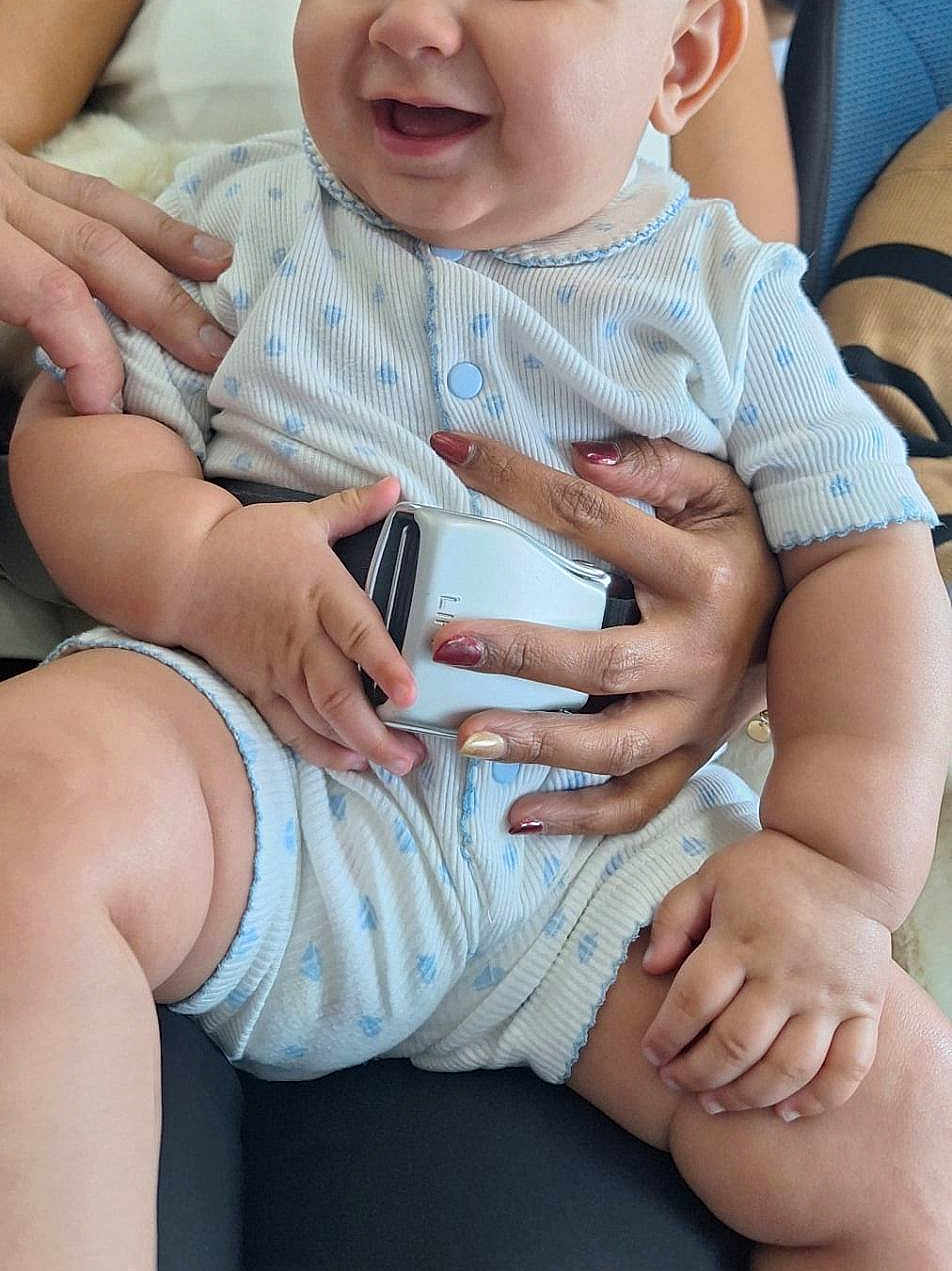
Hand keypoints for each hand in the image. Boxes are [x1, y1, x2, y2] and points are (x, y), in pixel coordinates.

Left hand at [0, 51, 232, 433]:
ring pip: (99, 202)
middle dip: (164, 304)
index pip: (49, 293)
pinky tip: (151, 227)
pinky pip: (74, 181)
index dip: (90, 352)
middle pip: (98, 247)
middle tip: (216, 354)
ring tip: (221, 269)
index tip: (106, 404)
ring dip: (165, 240)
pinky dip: (125, 208)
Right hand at [183, 477, 424, 774]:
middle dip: (378, 730)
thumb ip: (355, 508)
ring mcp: (277, 667)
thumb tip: (398, 485)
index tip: (410, 693)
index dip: (384, 664)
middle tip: (412, 754)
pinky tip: (351, 762)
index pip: (357, 632)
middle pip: (339, 692)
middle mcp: (300, 636)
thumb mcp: (303, 518)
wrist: (180, 570)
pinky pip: (290, 727)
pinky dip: (320, 749)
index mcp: (319, 591)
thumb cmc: (245, 543)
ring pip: (318, 718)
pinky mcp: (258, 686)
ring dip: (357, 746)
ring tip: (395, 764)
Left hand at [428, 431, 781, 833]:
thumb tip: (582, 456)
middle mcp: (697, 653)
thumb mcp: (716, 491)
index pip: (592, 521)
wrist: (823, 620)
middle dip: (521, 654)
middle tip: (447, 643)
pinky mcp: (690, 755)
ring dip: (538, 745)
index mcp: (698, 575)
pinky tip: (519, 814)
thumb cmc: (743, 546)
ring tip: (469, 738)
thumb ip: (654, 465)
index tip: (451, 453)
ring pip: (613, 747)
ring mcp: (693, 715)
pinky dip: (580, 817)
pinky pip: (636, 801)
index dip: (518, 483)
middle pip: (601, 663)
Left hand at [640, 830, 891, 1119]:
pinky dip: (817, 1099)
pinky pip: (848, 1069)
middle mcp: (786, 974)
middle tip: (675, 1083)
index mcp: (742, 938)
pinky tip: (784, 1112)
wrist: (847, 857)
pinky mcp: (865, 1008)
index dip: (667, 1035)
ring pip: (787, 1067)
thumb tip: (650, 968)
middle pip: (736, 1044)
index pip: (695, 1000)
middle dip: (697, 1074)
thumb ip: (674, 918)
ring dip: (746, 1095)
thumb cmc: (769, 870)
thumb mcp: (710, 877)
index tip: (651, 1054)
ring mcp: (829, 996)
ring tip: (714, 1103)